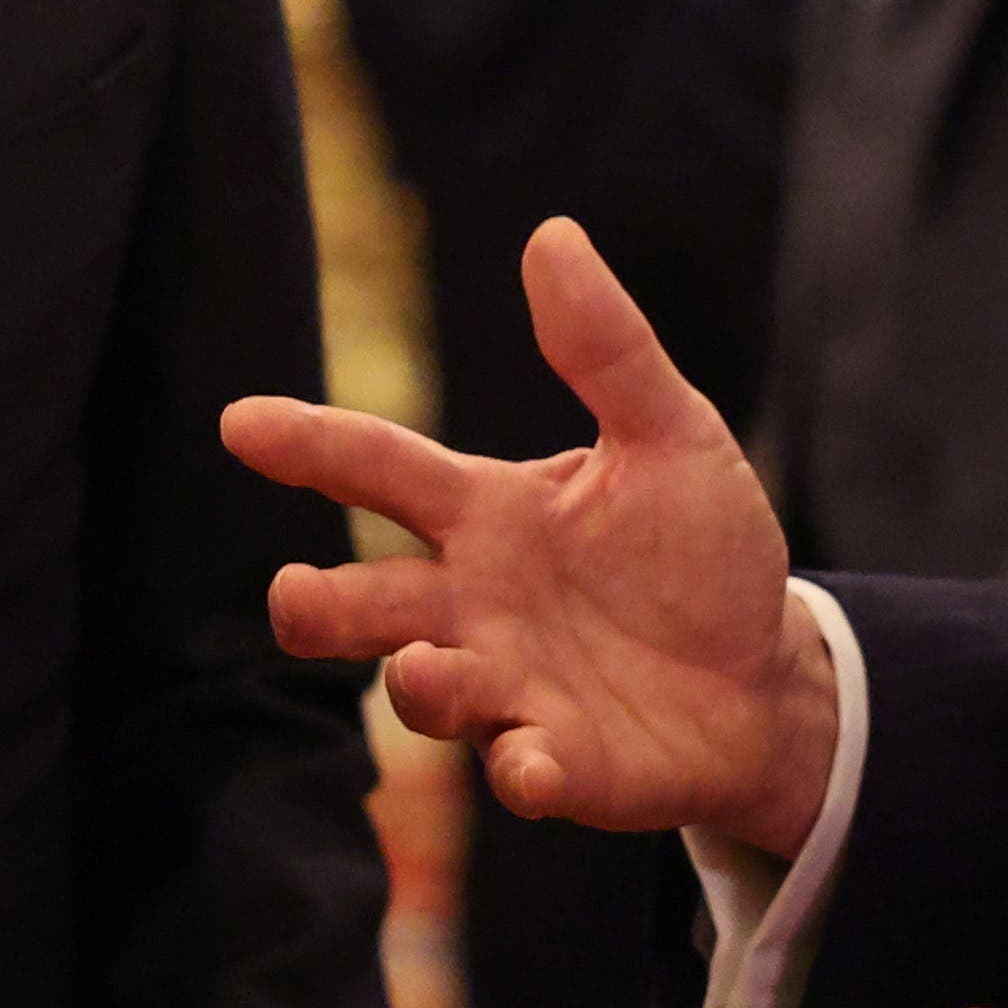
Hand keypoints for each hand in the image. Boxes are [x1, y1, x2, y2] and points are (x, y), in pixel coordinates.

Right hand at [218, 217, 833, 851]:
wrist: (769, 678)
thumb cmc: (700, 553)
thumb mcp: (670, 436)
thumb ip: (605, 349)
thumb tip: (551, 234)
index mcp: (488, 514)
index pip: (380, 468)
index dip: (310, 444)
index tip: (238, 422)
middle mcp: (476, 606)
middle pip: (369, 603)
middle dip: (320, 608)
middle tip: (292, 599)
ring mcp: (510, 691)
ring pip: (426, 692)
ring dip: (418, 686)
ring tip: (424, 670)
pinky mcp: (560, 766)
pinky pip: (521, 773)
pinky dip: (522, 773)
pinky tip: (536, 766)